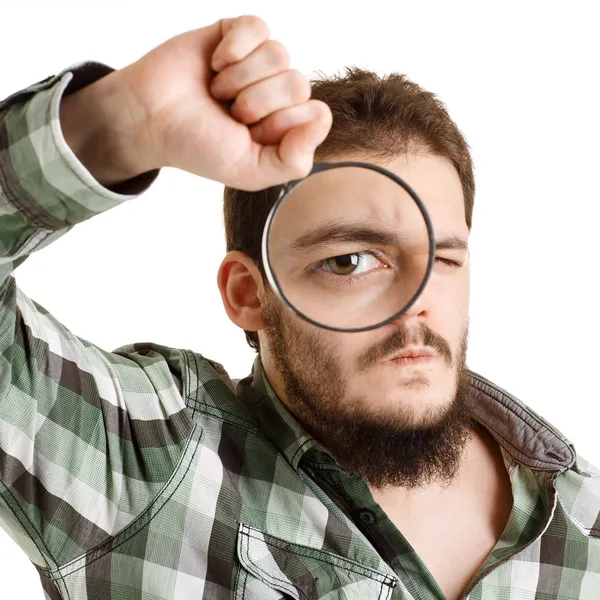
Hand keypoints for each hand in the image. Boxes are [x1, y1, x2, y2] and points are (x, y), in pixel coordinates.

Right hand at [61, 16, 331, 190]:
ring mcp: (259, 63)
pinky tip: (215, 64)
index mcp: (286, 126)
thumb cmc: (198, 146)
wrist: (150, 118)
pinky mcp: (238, 33)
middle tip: (229, 113)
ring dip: (240, 79)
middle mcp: (277, 93)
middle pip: (298, 84)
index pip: (314, 115)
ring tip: (217, 92)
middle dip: (257, 103)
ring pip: (279, 55)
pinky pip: (258, 28)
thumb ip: (293, 160)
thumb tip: (322, 120)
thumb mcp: (249, 171)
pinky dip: (233, 48)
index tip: (249, 134)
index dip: (280, 125)